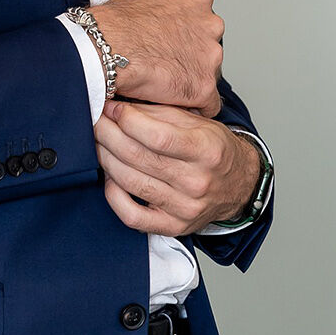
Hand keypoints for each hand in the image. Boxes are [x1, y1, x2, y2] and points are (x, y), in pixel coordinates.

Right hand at [87, 0, 223, 115]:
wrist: (107, 47)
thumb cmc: (117, 24)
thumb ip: (167, 9)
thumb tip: (161, 19)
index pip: (204, 19)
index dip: (187, 34)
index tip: (175, 41)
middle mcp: (211, 25)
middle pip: (209, 46)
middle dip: (191, 56)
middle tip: (167, 61)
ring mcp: (210, 57)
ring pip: (208, 74)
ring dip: (191, 79)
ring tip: (163, 81)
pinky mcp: (203, 86)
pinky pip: (208, 103)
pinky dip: (192, 105)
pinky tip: (173, 101)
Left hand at [94, 100, 259, 235]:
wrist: (239, 186)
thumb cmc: (215, 150)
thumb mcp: (198, 122)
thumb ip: (161, 114)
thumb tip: (120, 108)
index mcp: (207, 150)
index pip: (158, 136)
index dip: (128, 120)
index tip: (113, 108)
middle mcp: (197, 182)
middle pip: (139, 158)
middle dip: (109, 135)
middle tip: (96, 120)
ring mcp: (185, 208)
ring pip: (131, 183)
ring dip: (106, 159)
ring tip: (98, 142)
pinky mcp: (174, 227)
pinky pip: (132, 217)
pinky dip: (113, 195)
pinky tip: (109, 176)